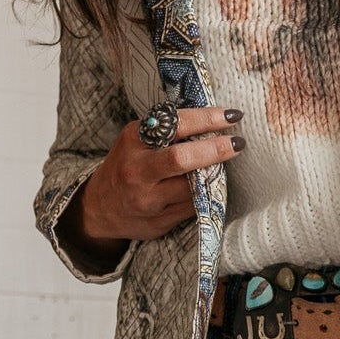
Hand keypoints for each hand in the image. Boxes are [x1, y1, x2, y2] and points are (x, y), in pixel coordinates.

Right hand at [61, 106, 245, 265]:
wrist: (101, 208)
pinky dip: (204, 197)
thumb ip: (166, 133)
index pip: (175, 125)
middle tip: (238, 143)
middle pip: (182, 158)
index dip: (207, 119)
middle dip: (215, 149)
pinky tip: (209, 189)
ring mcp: (147, 200)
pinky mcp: (158, 222)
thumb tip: (213, 122)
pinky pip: (192, 208)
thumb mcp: (136, 141)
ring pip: (191, 188)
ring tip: (224, 166)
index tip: (231, 116)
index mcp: (134, 140)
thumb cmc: (127, 166)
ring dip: (213, 176)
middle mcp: (138, 170)